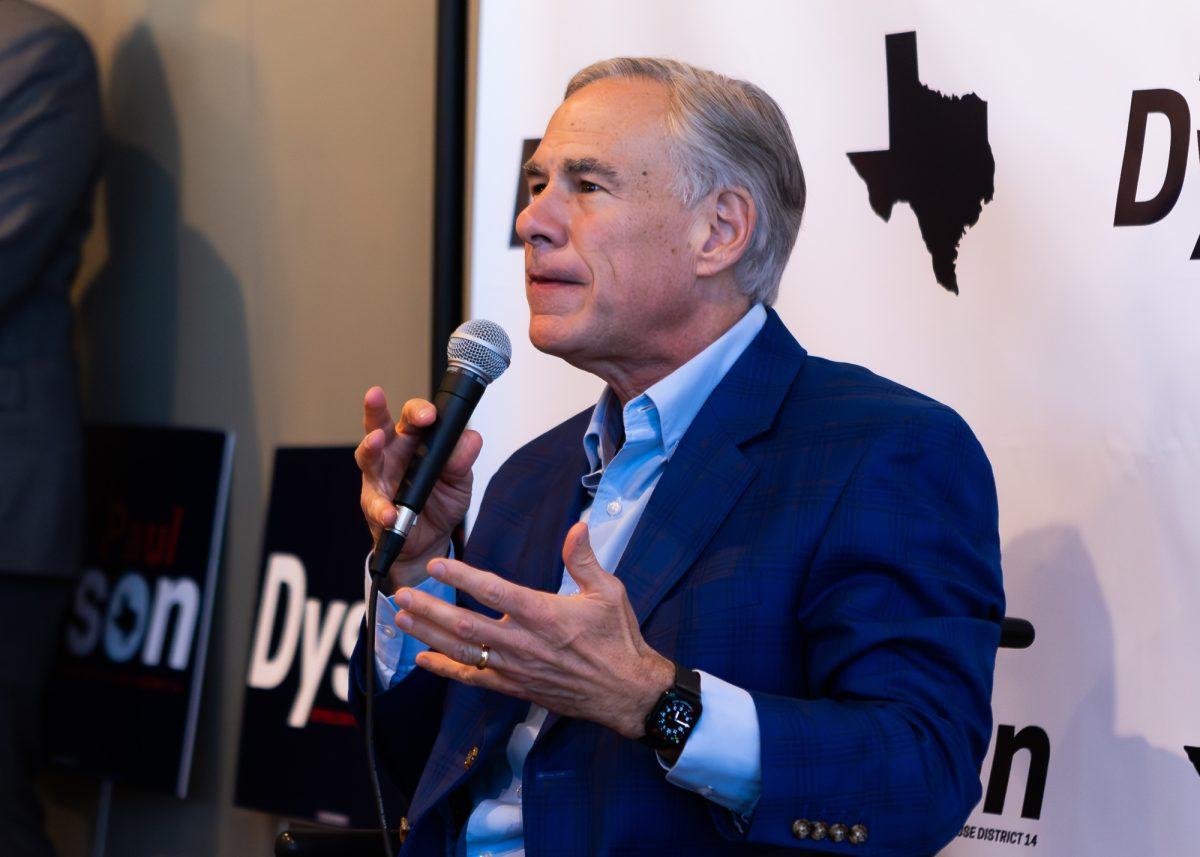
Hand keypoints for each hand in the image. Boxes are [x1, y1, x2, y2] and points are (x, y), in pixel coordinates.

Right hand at [355, 386, 482, 592]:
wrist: (432, 539)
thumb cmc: (442, 500)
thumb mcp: (460, 480)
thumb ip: (463, 459)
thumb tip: (470, 439)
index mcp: (415, 441)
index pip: (414, 417)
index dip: (419, 410)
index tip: (430, 415)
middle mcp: (392, 454)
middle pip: (379, 426)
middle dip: (376, 410)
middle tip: (375, 395)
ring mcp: (379, 478)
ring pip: (368, 457)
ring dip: (370, 447)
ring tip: (375, 441)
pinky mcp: (374, 506)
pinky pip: (375, 505)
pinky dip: (382, 508)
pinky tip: (389, 512)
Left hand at [393, 522, 674, 738]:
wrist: (626, 691)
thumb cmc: (618, 639)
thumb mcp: (609, 591)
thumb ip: (585, 559)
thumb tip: (577, 527)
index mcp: (544, 614)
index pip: (494, 592)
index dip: (462, 577)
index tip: (436, 565)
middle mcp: (523, 642)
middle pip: (465, 624)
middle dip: (429, 608)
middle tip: (401, 593)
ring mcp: (516, 668)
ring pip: (463, 651)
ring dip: (429, 635)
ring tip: (402, 618)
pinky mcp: (515, 687)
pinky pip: (474, 679)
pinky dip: (446, 670)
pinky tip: (424, 660)